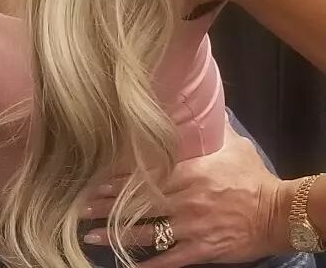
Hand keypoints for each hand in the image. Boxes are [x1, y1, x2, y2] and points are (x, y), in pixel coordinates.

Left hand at [82, 119, 288, 266]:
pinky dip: (150, 264)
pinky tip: (129, 266)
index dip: (113, 178)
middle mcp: (182, 199)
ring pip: (146, 231)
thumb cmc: (253, 176)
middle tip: (76, 206)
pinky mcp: (203, 249)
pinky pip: (171, 259)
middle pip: (135, 202)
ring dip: (116, 233)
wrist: (279, 212)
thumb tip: (200, 104)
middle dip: (104, 204)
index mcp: (185, 171)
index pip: (140, 174)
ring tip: (89, 235)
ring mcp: (191, 226)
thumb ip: (208, 128)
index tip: (89, 178)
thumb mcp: (230, 144)